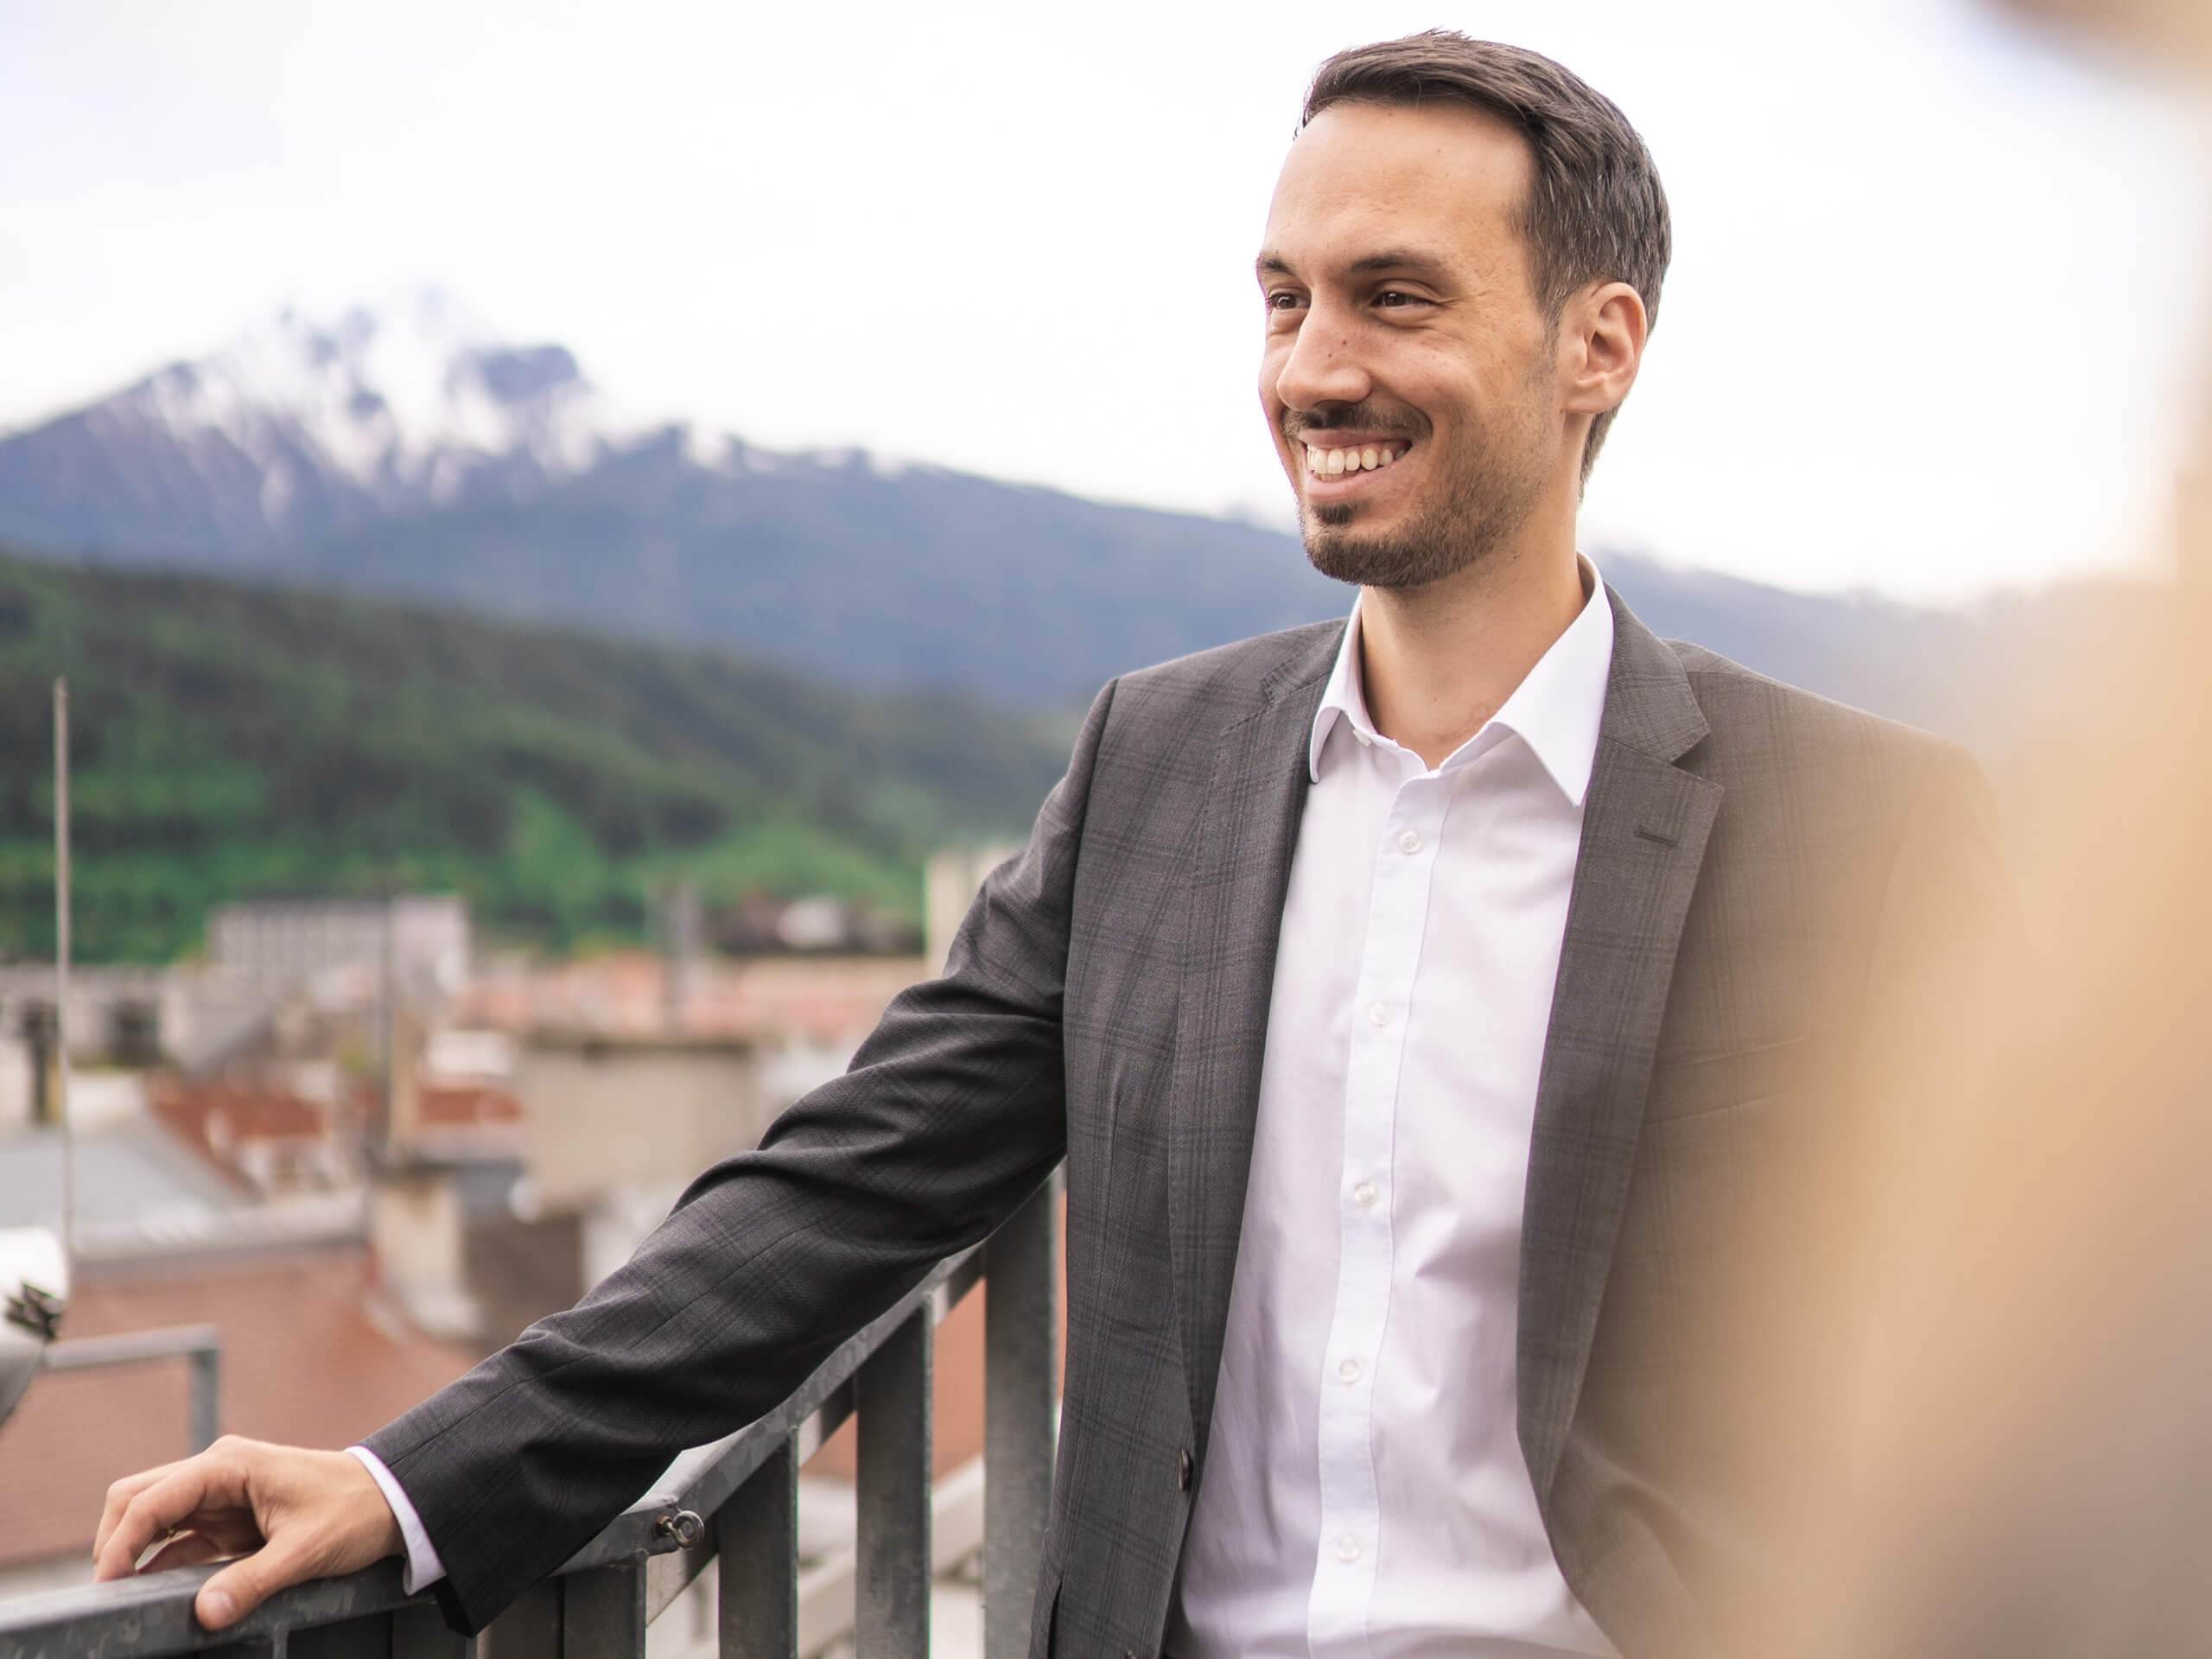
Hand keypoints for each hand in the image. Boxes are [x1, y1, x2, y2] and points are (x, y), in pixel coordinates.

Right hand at [94, 1437, 404, 1630]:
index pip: (151, 1498)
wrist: (391, 1500)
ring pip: (153, 1518)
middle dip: (115, 1541)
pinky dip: (158, 1563)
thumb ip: (254, 1582)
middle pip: (138, 1498)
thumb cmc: (354, 1511)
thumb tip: (204, 1612)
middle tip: (109, 1592)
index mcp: (228, 1465)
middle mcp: (216, 1473)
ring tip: (122, 1597)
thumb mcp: (307, 1549)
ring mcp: (219, 1495)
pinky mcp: (228, 1519)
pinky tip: (149, 1592)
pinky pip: (178, 1540)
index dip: (120, 1541)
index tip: (107, 1584)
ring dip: (133, 1552)